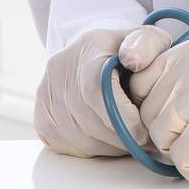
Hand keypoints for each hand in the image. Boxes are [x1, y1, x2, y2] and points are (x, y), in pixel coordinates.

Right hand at [34, 24, 173, 157]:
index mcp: (88, 49)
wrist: (95, 53)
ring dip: (110, 147)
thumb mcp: (147, 39)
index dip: (119, 116)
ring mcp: (46, 94)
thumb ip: (147, 45)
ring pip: (80, 137)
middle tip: (144, 143)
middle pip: (89, 119)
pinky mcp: (42, 116)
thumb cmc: (129, 51)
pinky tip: (110, 139)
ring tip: (130, 140)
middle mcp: (60, 70)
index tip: (141, 133)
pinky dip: (94, 149)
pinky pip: (69, 146)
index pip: (95, 89)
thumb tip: (134, 61)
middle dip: (120, 137)